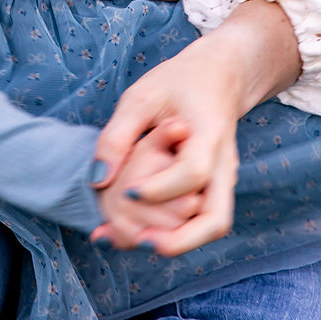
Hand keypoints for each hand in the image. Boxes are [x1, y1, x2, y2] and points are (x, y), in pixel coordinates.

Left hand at [94, 52, 239, 254]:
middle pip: (216, 219)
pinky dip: (175, 233)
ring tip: (135, 242)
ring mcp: (222, 181)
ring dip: (178, 242)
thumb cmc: (176, 83)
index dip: (160, 188)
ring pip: (212, 226)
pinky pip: (201, 220)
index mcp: (208, 135)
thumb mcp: (141, 96)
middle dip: (180, 240)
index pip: (193, 172)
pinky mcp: (213, 189)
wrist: (218, 77)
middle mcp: (223, 165)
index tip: (128, 192)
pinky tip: (138, 232)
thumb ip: (117, 136)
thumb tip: (97, 182)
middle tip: (141, 242)